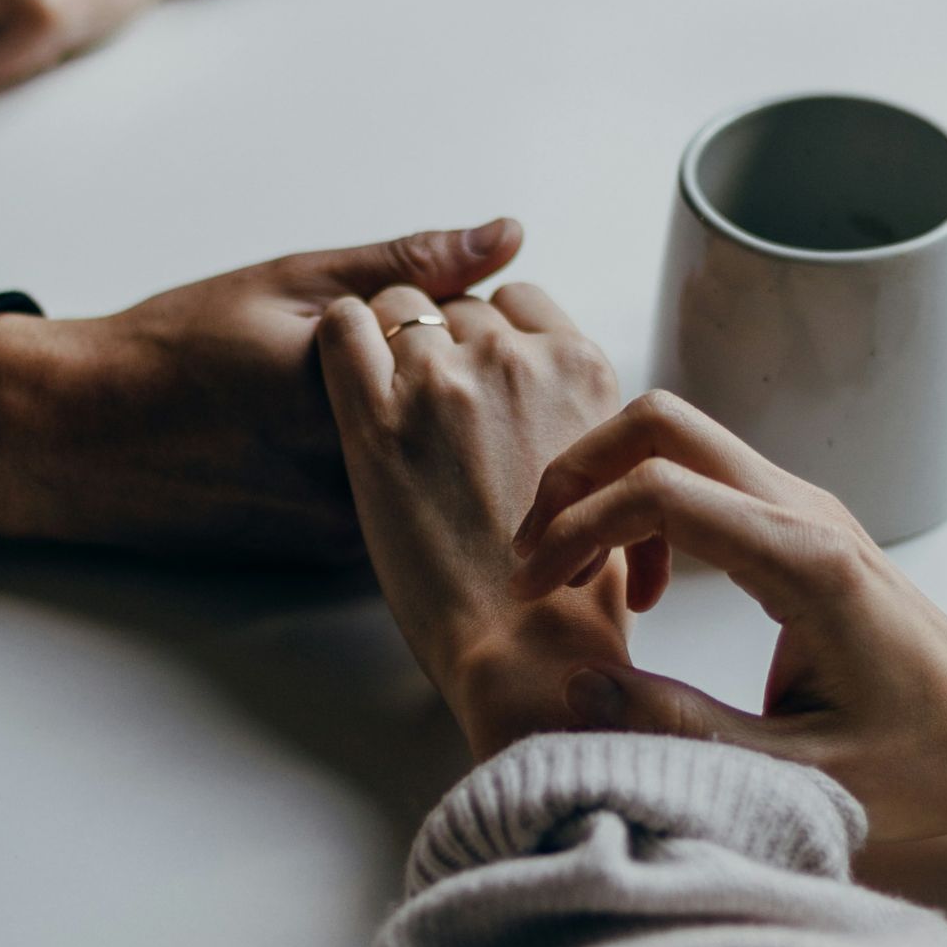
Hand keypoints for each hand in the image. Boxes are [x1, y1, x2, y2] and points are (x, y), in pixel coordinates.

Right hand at [0, 220, 522, 558]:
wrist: (84, 441)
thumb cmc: (177, 350)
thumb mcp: (291, 282)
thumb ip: (407, 264)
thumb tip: (507, 235)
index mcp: (356, 393)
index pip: (477, 353)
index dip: (461, 322)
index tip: (416, 308)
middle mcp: (361, 474)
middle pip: (471, 421)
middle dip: (458, 382)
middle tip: (396, 351)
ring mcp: (351, 526)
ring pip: (442, 472)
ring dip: (436, 435)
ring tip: (339, 402)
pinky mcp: (337, 557)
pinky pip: (406, 507)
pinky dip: (402, 475)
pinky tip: (332, 444)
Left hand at [316, 282, 628, 759]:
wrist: (524, 646)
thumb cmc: (570, 585)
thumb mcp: (606, 474)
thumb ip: (577, 415)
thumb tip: (550, 400)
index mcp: (581, 368)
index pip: (520, 301)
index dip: (490, 331)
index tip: (474, 371)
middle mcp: (517, 359)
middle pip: (458, 305)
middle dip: (440, 342)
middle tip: (426, 405)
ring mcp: (445, 380)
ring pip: (399, 305)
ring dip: (388, 341)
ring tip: (384, 400)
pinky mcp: (377, 416)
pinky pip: (342, 325)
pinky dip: (340, 338)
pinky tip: (343, 377)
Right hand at [509, 391, 946, 840]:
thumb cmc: (923, 760)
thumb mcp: (796, 773)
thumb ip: (681, 730)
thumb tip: (577, 690)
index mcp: (804, 562)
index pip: (659, 490)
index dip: (576, 528)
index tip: (536, 589)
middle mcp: (804, 511)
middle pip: (662, 422)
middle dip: (577, 473)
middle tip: (538, 557)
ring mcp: (806, 505)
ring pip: (678, 437)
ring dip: (608, 487)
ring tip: (577, 575)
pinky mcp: (801, 520)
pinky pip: (703, 475)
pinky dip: (646, 507)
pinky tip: (644, 589)